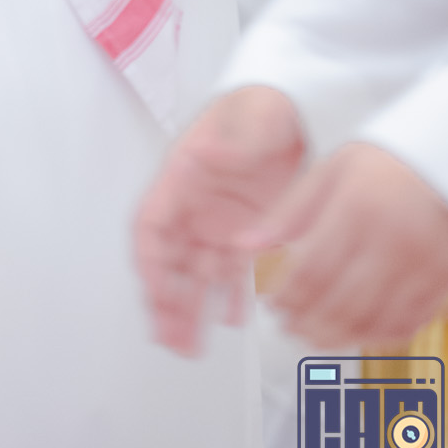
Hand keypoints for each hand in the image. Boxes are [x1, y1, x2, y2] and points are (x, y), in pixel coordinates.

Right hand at [135, 85, 306, 354]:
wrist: (297, 105)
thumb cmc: (262, 102)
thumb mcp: (251, 113)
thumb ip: (232, 140)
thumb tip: (206, 158)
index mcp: (182, 176)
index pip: (151, 225)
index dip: (149, 262)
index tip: (155, 292)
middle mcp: (194, 206)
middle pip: (168, 261)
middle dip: (164, 302)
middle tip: (170, 338)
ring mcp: (219, 222)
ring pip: (194, 276)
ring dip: (188, 311)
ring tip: (189, 346)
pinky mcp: (247, 233)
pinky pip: (230, 274)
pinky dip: (228, 298)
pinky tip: (231, 319)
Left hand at [242, 141, 447, 345]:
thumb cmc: (391, 161)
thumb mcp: (331, 170)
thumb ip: (289, 211)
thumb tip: (247, 243)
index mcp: (355, 211)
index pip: (310, 272)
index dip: (286, 296)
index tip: (273, 304)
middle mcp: (389, 243)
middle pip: (339, 304)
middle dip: (306, 324)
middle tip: (288, 327)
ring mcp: (420, 267)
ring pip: (371, 322)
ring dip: (337, 337)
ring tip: (314, 336)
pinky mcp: (444, 283)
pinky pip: (406, 325)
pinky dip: (377, 337)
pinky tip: (357, 334)